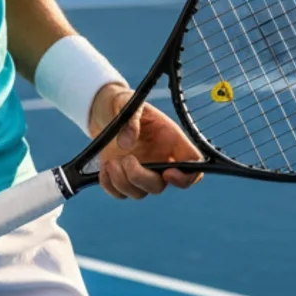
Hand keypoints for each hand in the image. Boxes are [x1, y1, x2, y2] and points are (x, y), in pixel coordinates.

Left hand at [88, 82, 203, 199]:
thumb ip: (131, 119)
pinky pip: (120, 193)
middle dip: (140, 178)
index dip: (187, 176)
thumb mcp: (127, 102)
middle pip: (159, 185)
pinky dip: (110, 186)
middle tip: (126, 159)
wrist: (103, 111)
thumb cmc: (123, 104)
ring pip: (140, 193)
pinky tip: (105, 168)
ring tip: (111, 162)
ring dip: (122, 182)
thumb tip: (126, 143)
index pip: (192, 164)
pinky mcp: (122, 177)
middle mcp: (159, 160)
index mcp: (170, 140)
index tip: (168, 173)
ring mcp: (141, 171)